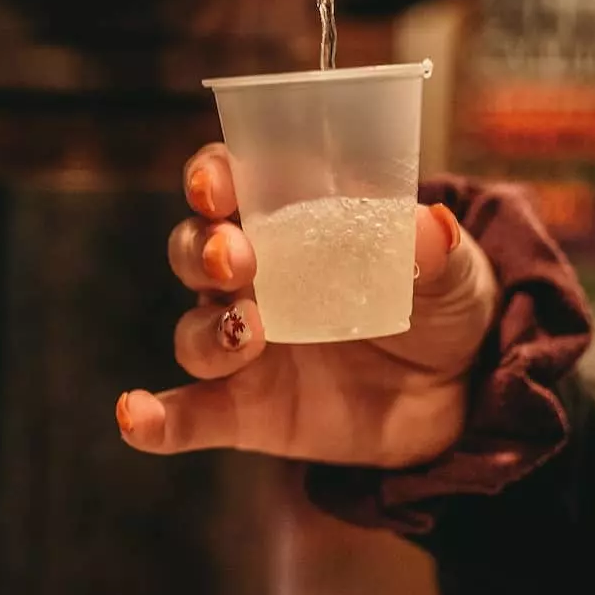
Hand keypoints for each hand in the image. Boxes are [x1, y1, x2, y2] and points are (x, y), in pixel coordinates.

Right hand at [115, 144, 499, 467]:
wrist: (459, 393)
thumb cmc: (443, 303)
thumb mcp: (456, 272)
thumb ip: (439, 252)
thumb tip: (428, 226)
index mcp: (293, 221)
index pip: (232, 183)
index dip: (212, 176)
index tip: (212, 184)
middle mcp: (255, 278)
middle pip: (197, 250)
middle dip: (203, 249)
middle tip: (234, 256)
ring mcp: (246, 345)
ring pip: (192, 329)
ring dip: (205, 330)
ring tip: (246, 332)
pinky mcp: (248, 411)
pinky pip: (189, 415)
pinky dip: (156, 418)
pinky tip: (135, 415)